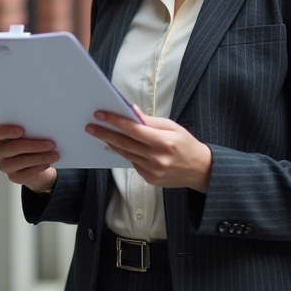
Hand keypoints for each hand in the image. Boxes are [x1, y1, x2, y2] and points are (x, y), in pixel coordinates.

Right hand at [0, 122, 58, 192]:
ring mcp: (5, 165)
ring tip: (54, 155)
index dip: (7, 131)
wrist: (35, 163)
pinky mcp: (13, 177)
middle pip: (13, 147)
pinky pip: (26, 173)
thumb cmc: (31, 143)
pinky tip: (48, 163)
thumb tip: (45, 129)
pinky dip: (39, 167)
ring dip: (40, 157)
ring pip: (22, 161)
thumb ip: (31, 130)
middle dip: (33, 145)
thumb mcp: (29, 134)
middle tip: (50, 144)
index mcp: (0, 137)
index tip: (21, 130)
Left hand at [86, 105, 211, 191]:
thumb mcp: (173, 127)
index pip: (133, 130)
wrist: (200, 170)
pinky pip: (133, 163)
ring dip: (112, 143)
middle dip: (105, 133)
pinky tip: (121, 146)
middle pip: (124, 143)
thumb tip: (132, 112)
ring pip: (126, 154)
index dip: (115, 121)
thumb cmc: (187, 145)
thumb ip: (151, 121)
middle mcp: (157, 158)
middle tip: (90, 127)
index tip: (100, 115)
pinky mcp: (150, 179)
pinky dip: (126, 153)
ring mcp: (153, 171)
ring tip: (101, 134)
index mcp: (164, 142)